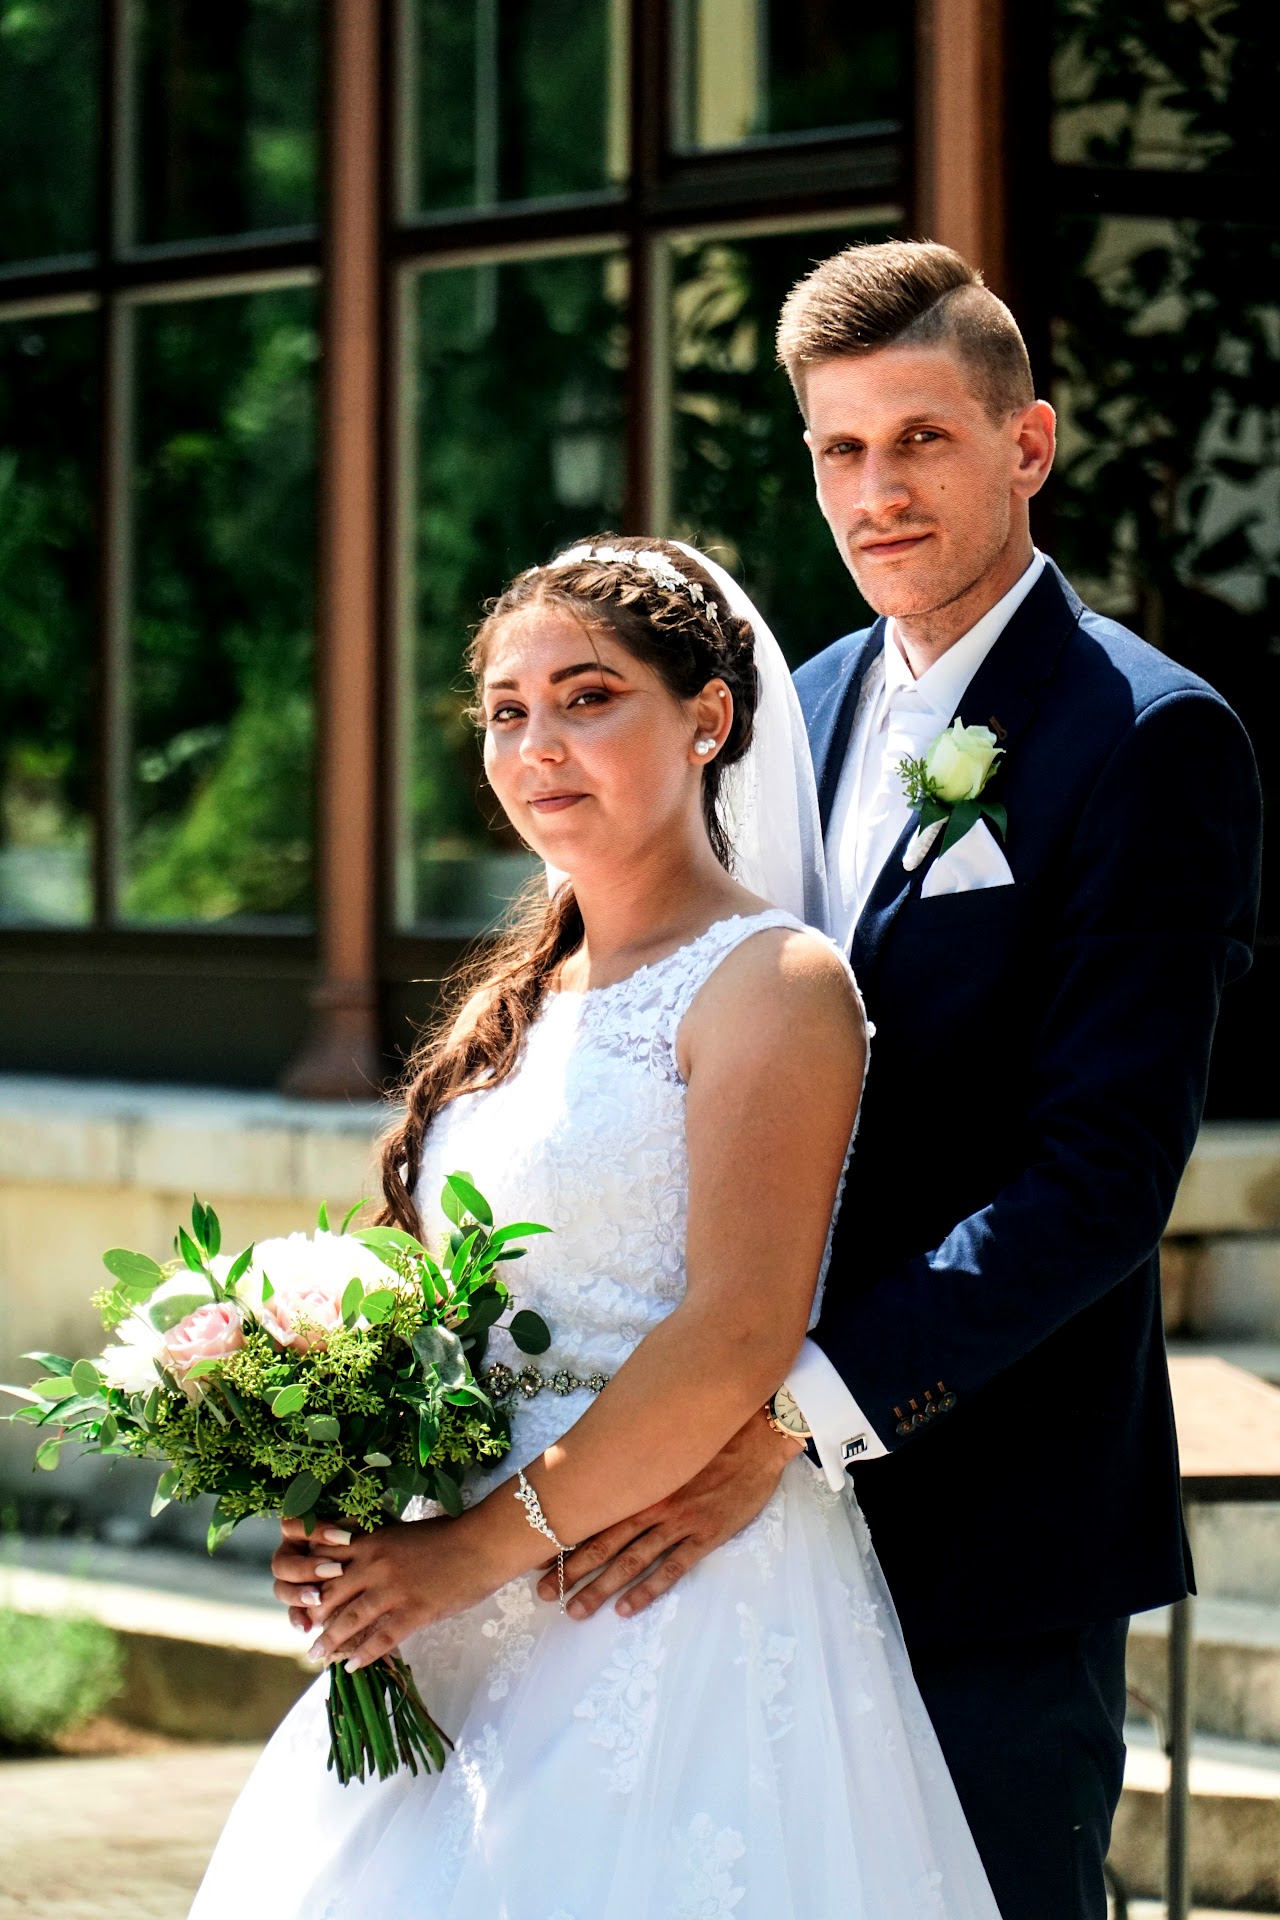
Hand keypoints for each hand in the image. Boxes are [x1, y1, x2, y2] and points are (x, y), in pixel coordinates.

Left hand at [272, 1513, 499, 1669]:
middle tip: (305, 1631)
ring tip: (317, 1655)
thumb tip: (360, 1564)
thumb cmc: (448, 1535)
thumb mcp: (404, 1533)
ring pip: (350, 1619)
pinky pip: (381, 1638)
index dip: (312, 1581)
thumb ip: (379, 1547)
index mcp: (373, 1542)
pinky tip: (351, 1666)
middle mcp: (375, 1565)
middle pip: (331, 1594)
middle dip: (315, 1615)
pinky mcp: (414, 1611)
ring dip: (330, 1640)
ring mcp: (394, 1590)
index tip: (306, 1596)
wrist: (481, 1544)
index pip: (327, 1562)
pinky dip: (364, 1655)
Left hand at [539, 1408, 802, 1620]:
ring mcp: (679, 1521)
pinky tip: (626, 1609)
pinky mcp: (706, 1535)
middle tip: (546, 1595)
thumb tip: (604, 1466)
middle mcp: (653, 1502)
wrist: (758, 1434)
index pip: (593, 1512)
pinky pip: (672, 1568)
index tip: (538, 1558)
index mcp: (640, 1478)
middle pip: (604, 1542)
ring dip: (602, 1588)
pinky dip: (647, 1590)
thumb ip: (637, 1456)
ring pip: (631, 1560)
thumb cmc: (711, 1433)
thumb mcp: (667, 1439)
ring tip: (576, 1611)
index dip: (565, 1536)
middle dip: (572, 1571)